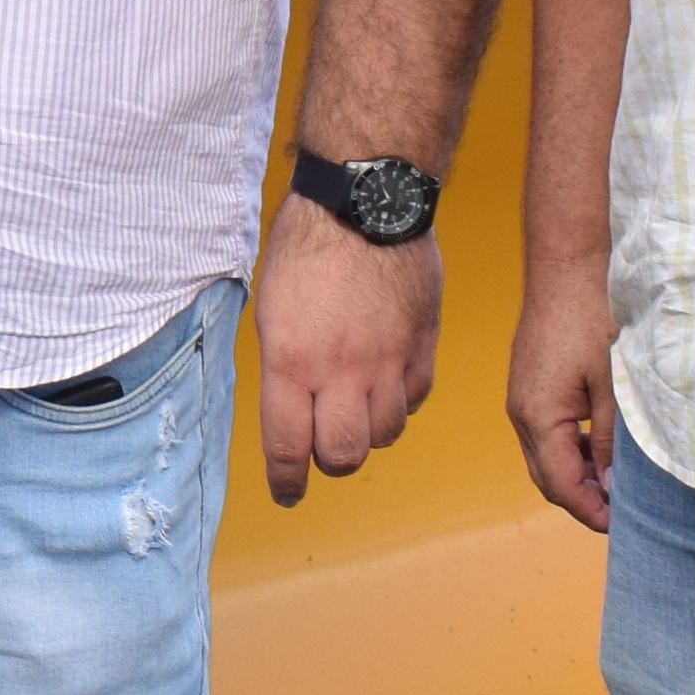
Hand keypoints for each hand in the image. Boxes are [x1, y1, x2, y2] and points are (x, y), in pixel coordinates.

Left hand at [250, 200, 439, 505]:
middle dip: (331, 460)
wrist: (366, 201)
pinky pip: (415, 399)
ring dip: (368, 431)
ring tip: (356, 407)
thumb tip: (294, 410)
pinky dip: (400, 401)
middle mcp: (340, 371)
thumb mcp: (272, 311)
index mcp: (290, 362)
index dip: (287, 480)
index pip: (287, 446)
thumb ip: (285, 367)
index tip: (288, 493)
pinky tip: (387, 382)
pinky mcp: (422, 346)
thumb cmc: (307, 246)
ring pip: (385, 433)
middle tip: (324, 446)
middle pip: (343, 455)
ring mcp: (388, 361)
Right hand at [506, 243, 620, 534]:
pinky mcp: (529, 386)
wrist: (567, 267)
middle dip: (583, 501)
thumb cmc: (592, 317)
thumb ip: (613, 441)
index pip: (561, 486)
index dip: (591, 511)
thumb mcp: (614, 386)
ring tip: (618, 482)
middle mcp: (521, 413)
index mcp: (538, 417)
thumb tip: (614, 486)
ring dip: (578, 475)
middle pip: (548, 479)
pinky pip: (545, 434)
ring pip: (546, 458)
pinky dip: (571, 450)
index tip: (623, 525)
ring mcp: (521, 399)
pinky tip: (601, 447)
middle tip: (624, 512)